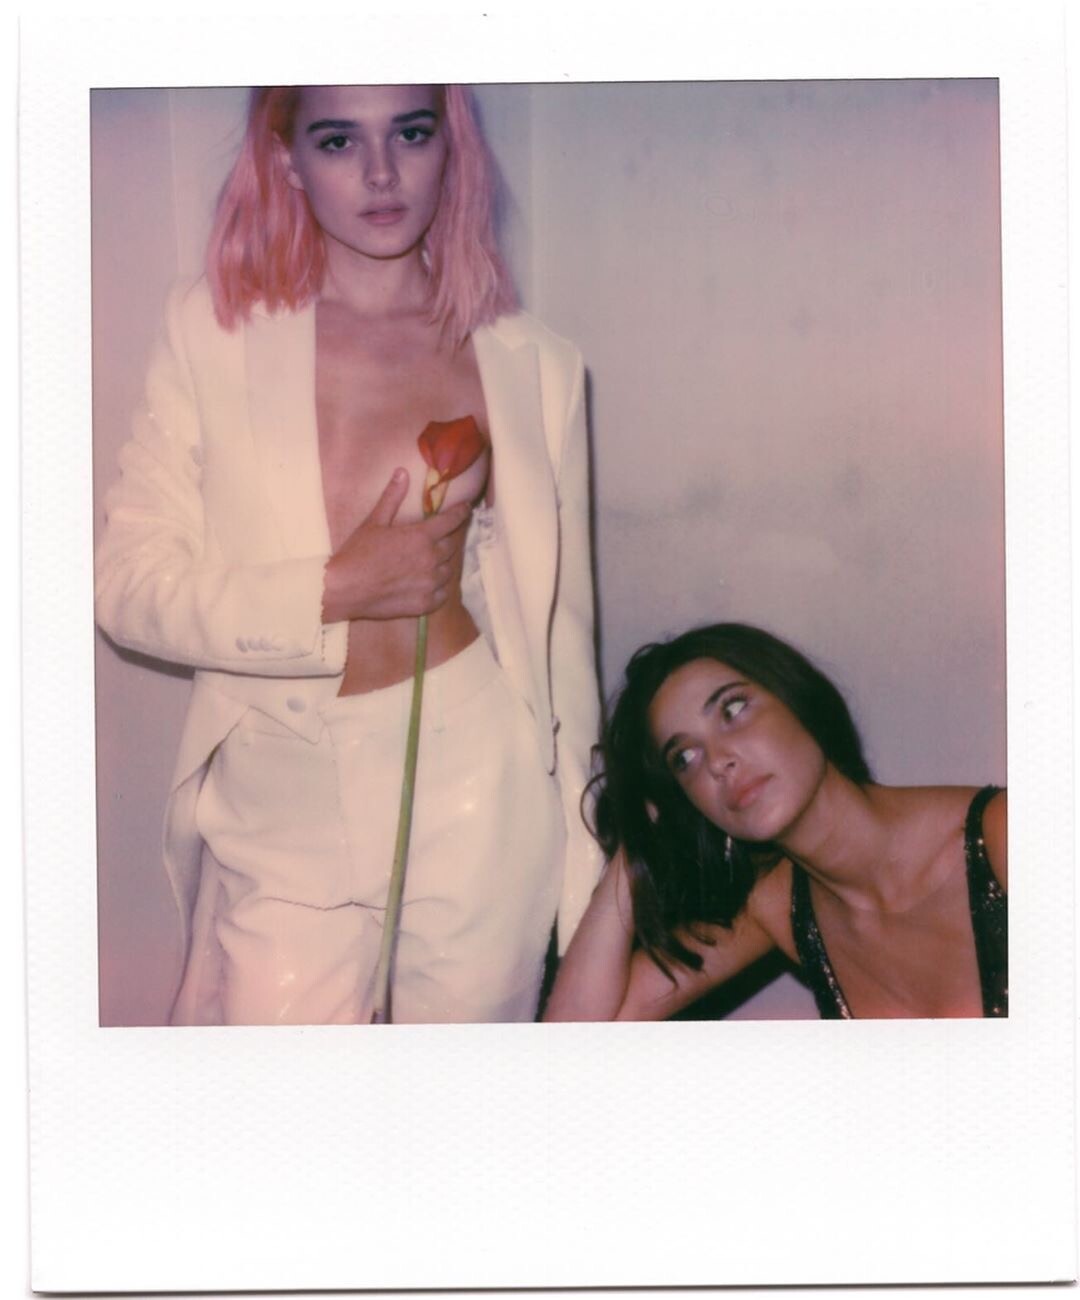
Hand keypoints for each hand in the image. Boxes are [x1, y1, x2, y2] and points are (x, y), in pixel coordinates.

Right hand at [321, 469, 472, 622]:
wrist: (344, 589)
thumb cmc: (357, 553)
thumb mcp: (374, 522)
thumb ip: (392, 497)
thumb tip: (402, 472)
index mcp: (421, 537)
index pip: (451, 521)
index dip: (461, 513)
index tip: (467, 508)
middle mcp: (430, 559)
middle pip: (450, 547)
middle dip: (444, 541)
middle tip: (434, 541)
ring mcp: (429, 583)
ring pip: (448, 571)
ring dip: (441, 565)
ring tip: (428, 564)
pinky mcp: (424, 604)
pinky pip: (442, 594)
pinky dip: (438, 588)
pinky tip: (427, 585)